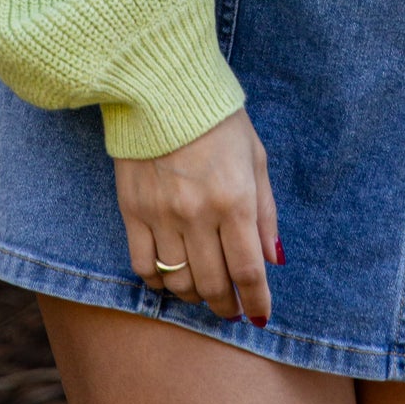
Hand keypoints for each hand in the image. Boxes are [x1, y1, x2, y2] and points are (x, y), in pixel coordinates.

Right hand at [114, 108, 279, 325]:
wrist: (162, 89)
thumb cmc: (218, 121)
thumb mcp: (256, 158)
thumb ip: (266, 212)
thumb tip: (273, 260)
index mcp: (234, 200)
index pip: (248, 270)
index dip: (256, 300)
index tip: (259, 314)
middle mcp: (198, 214)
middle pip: (213, 284)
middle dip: (226, 305)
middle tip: (232, 310)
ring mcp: (162, 215)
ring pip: (179, 281)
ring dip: (195, 296)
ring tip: (204, 292)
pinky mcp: (132, 211)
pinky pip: (144, 266)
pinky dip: (159, 282)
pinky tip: (170, 278)